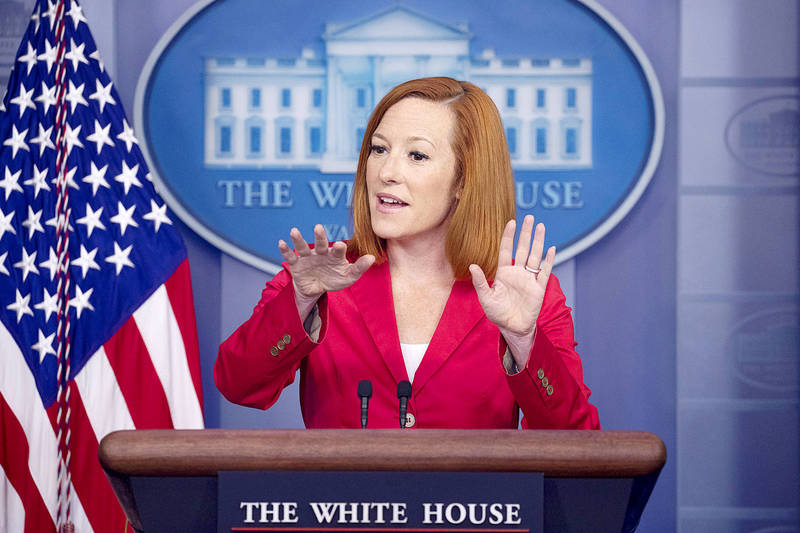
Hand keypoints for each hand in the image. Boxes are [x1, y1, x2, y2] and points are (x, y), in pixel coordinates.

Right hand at [279, 224, 374, 319]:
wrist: (317, 289)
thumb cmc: (335, 279)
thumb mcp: (348, 277)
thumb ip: (359, 268)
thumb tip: (371, 257)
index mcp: (335, 255)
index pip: (338, 250)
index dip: (339, 248)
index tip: (341, 245)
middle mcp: (321, 253)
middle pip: (320, 243)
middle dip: (319, 236)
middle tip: (318, 228)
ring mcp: (308, 257)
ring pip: (302, 247)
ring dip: (298, 239)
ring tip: (294, 231)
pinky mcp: (296, 264)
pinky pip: (290, 256)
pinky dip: (285, 250)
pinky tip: (281, 243)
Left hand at [469, 215, 554, 367]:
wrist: (512, 328)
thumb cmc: (497, 312)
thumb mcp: (485, 297)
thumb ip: (480, 282)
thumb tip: (472, 265)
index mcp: (504, 272)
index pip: (507, 250)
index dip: (509, 236)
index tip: (511, 222)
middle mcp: (517, 272)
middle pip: (522, 248)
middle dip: (525, 233)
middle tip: (529, 217)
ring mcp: (529, 278)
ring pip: (534, 255)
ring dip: (538, 241)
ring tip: (540, 226)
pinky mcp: (539, 287)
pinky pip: (545, 271)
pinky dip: (548, 261)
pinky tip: (552, 249)